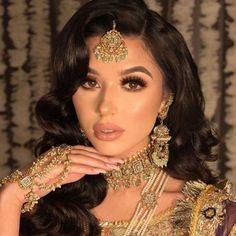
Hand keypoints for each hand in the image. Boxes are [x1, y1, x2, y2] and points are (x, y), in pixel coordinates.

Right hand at [0, 145, 122, 207]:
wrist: (27, 184)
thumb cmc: (47, 179)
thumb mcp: (68, 173)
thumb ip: (80, 168)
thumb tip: (94, 168)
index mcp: (68, 151)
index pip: (89, 152)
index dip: (103, 156)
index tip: (116, 160)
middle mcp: (65, 151)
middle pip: (89, 153)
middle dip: (106, 158)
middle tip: (120, 162)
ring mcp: (60, 156)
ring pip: (84, 158)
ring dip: (100, 163)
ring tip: (113, 167)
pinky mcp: (56, 165)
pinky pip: (75, 166)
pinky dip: (88, 168)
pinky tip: (99, 170)